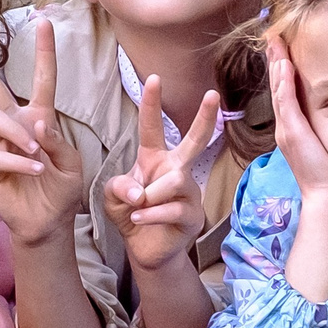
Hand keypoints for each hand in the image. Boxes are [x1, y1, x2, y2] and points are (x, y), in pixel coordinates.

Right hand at [0, 26, 88, 248]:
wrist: (49, 222)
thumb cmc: (61, 189)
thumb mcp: (71, 162)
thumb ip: (55, 139)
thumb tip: (33, 123)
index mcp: (39, 118)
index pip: (43, 80)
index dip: (44, 52)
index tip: (44, 22)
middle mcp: (14, 126)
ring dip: (15, 132)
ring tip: (36, 152)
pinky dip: (19, 161)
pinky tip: (35, 169)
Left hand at [106, 76, 219, 271]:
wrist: (145, 250)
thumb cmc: (131, 214)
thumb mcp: (113, 197)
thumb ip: (118, 186)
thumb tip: (139, 190)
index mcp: (155, 158)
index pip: (152, 127)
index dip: (152, 103)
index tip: (153, 78)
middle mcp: (177, 170)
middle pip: (195, 140)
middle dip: (205, 117)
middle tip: (213, 94)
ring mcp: (189, 192)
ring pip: (174, 181)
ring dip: (151, 194)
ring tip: (137, 207)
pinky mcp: (194, 215)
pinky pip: (173, 208)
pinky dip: (151, 213)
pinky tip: (139, 217)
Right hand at [267, 37, 327, 210]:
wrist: (325, 195)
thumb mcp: (323, 142)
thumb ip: (319, 124)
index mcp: (291, 125)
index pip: (284, 90)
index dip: (281, 67)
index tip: (281, 46)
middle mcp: (285, 124)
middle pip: (276, 85)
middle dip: (274, 59)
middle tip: (272, 35)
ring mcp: (286, 129)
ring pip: (278, 90)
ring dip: (276, 65)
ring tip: (275, 43)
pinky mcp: (293, 133)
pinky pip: (286, 104)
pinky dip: (283, 84)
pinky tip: (284, 67)